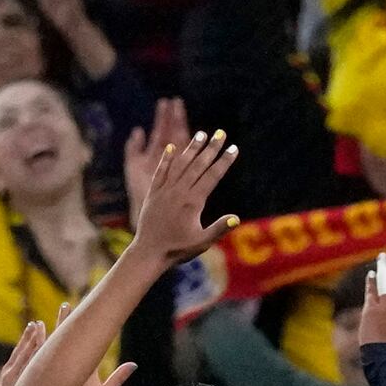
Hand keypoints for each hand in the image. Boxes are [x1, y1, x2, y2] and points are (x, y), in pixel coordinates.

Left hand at [122, 120, 237, 265]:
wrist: (148, 252)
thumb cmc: (177, 249)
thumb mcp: (202, 242)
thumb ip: (219, 228)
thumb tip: (236, 218)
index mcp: (193, 202)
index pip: (212, 176)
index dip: (224, 161)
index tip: (233, 148)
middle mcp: (178, 192)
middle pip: (198, 165)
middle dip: (211, 148)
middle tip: (221, 133)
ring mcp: (164, 191)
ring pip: (180, 165)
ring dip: (192, 148)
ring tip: (202, 134)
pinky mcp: (153, 193)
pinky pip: (160, 172)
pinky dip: (166, 159)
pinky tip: (171, 147)